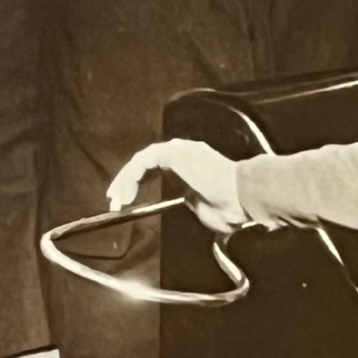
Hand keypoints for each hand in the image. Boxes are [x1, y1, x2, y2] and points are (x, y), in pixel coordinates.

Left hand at [109, 138, 246, 234]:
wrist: (243, 197)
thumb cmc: (231, 206)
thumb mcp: (204, 207)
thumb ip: (191, 201)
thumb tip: (186, 203)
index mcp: (191, 164)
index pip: (157, 168)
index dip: (139, 182)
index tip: (127, 200)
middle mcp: (185, 152)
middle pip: (145, 162)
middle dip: (126, 181)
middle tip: (114, 199)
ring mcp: (180, 150)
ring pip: (142, 160)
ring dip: (125, 179)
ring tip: (116, 198)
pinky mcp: (175, 152)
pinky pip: (144, 161)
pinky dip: (132, 175)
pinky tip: (127, 191)